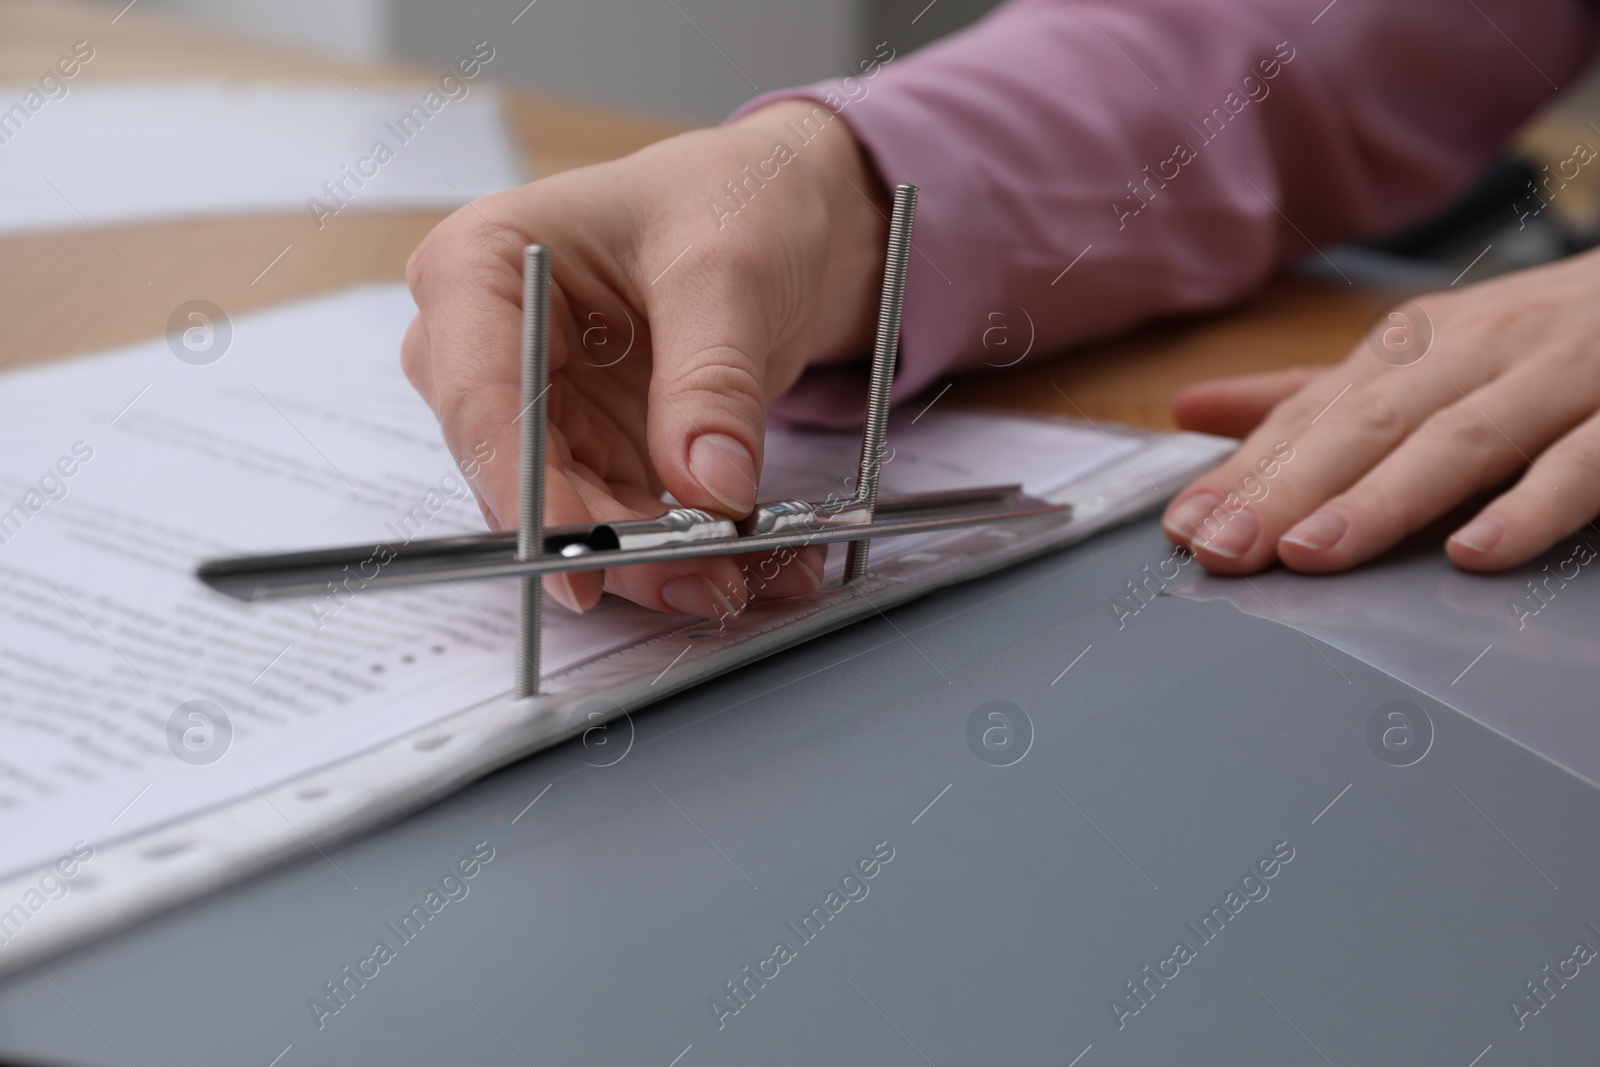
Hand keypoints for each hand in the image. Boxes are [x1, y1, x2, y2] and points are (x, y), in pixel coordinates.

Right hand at [402, 101, 887, 615]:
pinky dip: (683, 549)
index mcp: (477, 266)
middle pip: (520, 473)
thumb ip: (713, 381)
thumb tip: (708, 489)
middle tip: (701, 577)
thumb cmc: (732, 197)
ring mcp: (536, 405)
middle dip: (609, 540)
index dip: (524, 489)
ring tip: (745, 575)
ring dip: (654, 559)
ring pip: (569, 515)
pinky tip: (753, 561)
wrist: (783, 209)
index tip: (579, 561)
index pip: (480, 396)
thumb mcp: (730, 272)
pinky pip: (621, 520)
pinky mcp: (588, 448)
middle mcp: (486, 345)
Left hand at [1162, 248, 1599, 573]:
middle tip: (1222, 549)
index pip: (1313, 414)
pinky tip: (1473, 553)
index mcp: (1416, 345)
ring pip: (1459, 440)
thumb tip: (1192, 410)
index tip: (1184, 525)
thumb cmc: (1542, 337)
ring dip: (1382, 499)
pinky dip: (1528, 507)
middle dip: (1286, 489)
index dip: (1245, 470)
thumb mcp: (1419, 354)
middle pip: (1368, 425)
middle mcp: (1477, 351)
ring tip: (1311, 553)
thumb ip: (1311, 395)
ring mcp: (1557, 378)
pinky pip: (1582, 463)